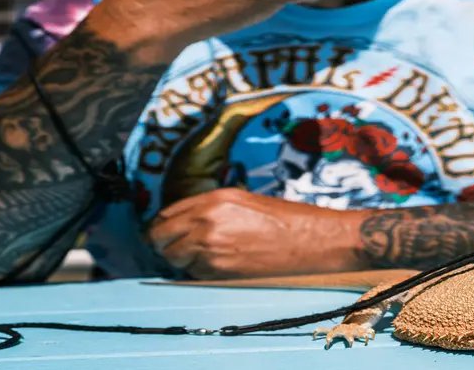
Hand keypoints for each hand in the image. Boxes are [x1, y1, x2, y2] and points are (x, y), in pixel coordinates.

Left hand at [145, 188, 364, 278]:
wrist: (312, 240)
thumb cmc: (286, 220)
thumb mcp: (245, 201)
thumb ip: (211, 208)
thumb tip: (185, 222)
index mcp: (214, 199)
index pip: (166, 214)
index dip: (160, 225)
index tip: (160, 232)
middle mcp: (207, 221)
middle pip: (160, 237)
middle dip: (162, 244)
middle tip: (169, 249)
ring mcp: (211, 248)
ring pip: (173, 258)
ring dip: (180, 260)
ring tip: (200, 258)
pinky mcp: (219, 271)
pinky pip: (193, 274)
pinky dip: (197, 273)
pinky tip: (217, 267)